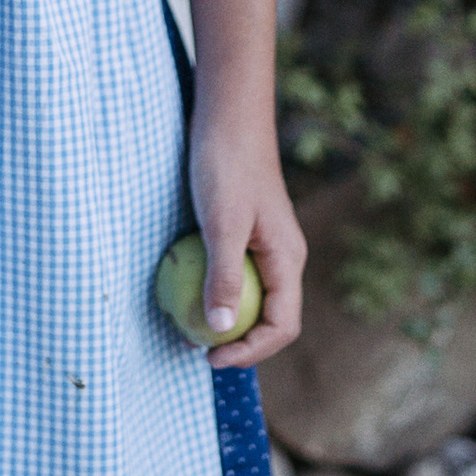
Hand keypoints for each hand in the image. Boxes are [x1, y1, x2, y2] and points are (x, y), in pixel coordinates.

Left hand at [189, 100, 305, 369]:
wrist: (229, 118)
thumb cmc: (227, 166)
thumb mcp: (222, 223)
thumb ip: (223, 276)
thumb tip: (220, 330)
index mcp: (288, 260)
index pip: (282, 326)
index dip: (250, 351)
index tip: (210, 356)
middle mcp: (284, 258)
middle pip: (271, 319)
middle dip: (239, 342)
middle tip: (197, 348)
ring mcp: (268, 247)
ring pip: (254, 299)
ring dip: (228, 320)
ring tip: (191, 327)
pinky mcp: (250, 235)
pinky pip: (240, 276)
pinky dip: (218, 292)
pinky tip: (187, 290)